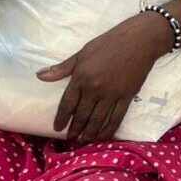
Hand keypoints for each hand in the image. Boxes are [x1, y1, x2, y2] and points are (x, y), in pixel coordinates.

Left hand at [38, 14, 165, 141]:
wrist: (139, 40)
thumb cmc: (109, 43)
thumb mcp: (82, 52)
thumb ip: (62, 68)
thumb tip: (40, 76)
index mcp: (81, 77)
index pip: (67, 104)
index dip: (61, 118)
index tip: (57, 128)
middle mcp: (94, 89)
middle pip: (81, 115)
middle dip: (75, 129)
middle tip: (70, 138)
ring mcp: (111, 95)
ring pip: (98, 121)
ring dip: (89, 133)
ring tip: (84, 140)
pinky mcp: (126, 97)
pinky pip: (116, 118)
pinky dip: (109, 130)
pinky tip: (103, 136)